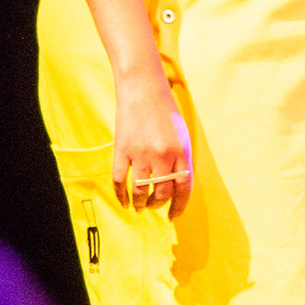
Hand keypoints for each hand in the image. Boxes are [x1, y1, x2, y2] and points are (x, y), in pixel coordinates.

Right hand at [112, 70, 193, 216]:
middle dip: (158, 205)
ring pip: (141, 191)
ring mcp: (141, 153)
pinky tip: (124, 202)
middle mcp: (163, 155)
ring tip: (140, 207)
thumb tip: (178, 186)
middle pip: (161, 193)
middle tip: (154, 207)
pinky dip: (121, 196)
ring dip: (141, 204)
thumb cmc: (164, 109)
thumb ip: (181, 158)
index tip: (173, 216)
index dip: (179, 207)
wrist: (142, 88)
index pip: (183, 189)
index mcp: (181, 151)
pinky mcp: (122, 150)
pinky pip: (120, 181)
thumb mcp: (181, 134)